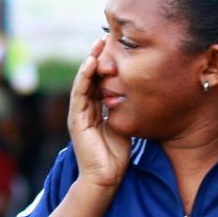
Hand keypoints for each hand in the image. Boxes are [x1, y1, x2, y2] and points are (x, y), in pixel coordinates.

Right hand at [68, 37, 131, 188]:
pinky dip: (85, 77)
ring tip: (98, 43)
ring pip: (83, 81)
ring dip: (90, 61)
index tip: (117, 47)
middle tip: (106, 37)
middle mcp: (85, 109)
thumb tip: (141, 94)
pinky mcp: (76, 119)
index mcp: (96, 110)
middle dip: (97, 56)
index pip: (100, 81)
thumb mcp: (125, 126)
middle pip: (90, 77)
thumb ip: (126, 110)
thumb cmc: (116, 157)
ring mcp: (79, 113)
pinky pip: (80, 93)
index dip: (107, 64)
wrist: (105, 179)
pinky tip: (92, 63)